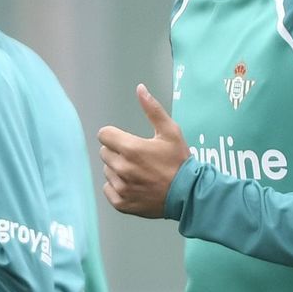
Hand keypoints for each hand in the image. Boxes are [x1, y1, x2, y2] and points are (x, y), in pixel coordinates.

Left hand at [97, 85, 187, 217]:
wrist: (188, 194)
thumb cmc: (180, 161)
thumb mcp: (171, 131)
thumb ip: (152, 109)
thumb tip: (140, 88)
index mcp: (131, 148)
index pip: (104, 135)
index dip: (115, 135)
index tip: (127, 140)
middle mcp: (123, 168)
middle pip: (105, 153)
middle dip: (118, 151)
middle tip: (137, 157)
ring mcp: (121, 187)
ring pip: (107, 171)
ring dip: (118, 169)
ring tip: (139, 172)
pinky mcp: (122, 203)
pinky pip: (108, 189)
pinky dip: (118, 187)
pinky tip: (134, 185)